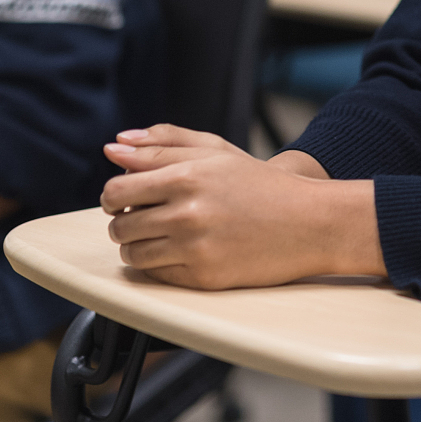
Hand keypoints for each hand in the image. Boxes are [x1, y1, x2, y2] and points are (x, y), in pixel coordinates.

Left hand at [103, 125, 380, 289]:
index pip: (117, 190)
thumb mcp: (215, 151)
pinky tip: (181, 251)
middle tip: (145, 218)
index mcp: (186, 175)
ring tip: (162, 236)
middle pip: (119, 226)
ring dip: (137, 246)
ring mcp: (194, 248)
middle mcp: (187, 213)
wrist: (307, 222)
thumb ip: (162, 144)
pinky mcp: (203, 277)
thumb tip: (113, 146)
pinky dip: (160, 265)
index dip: (113, 196)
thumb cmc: (259, 183)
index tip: (124, 199)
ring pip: (132, 255)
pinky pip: (155, 275)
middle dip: (124, 222)